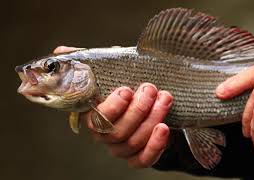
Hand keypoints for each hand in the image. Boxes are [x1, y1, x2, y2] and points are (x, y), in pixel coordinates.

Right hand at [54, 46, 172, 166]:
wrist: (146, 103)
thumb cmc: (124, 86)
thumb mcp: (107, 71)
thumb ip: (85, 63)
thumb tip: (59, 53)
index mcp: (93, 116)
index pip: (96, 120)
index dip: (112, 107)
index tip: (126, 90)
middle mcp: (105, 136)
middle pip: (117, 132)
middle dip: (137, 109)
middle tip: (150, 89)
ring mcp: (122, 148)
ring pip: (133, 142)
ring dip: (152, 119)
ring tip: (164, 99)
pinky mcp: (139, 156)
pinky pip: (144, 160)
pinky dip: (155, 145)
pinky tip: (163, 128)